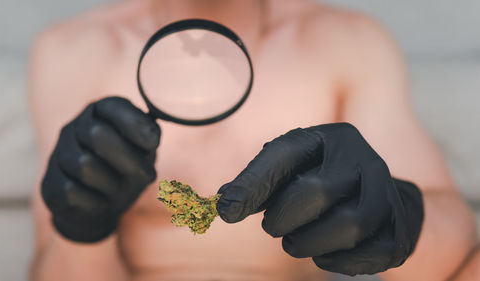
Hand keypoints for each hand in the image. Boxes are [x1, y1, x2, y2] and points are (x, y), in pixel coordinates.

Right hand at [41, 97, 159, 242]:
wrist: (101, 206)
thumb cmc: (129, 170)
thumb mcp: (146, 150)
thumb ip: (148, 137)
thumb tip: (150, 136)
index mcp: (102, 111)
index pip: (114, 107)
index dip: (134, 125)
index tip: (152, 144)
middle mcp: (76, 127)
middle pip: (97, 135)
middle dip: (128, 161)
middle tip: (144, 177)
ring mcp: (58, 154)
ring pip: (84, 165)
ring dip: (112, 184)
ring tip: (118, 189)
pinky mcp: (49, 183)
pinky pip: (71, 191)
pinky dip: (95, 201)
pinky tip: (100, 201)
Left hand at [217, 123, 423, 274]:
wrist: (383, 197)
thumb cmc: (322, 182)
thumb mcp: (291, 170)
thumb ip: (259, 184)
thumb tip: (224, 205)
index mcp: (328, 138)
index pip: (285, 152)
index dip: (253, 182)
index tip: (226, 211)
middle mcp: (361, 158)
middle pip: (317, 191)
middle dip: (284, 217)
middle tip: (272, 228)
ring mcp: (386, 193)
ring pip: (349, 224)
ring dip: (309, 242)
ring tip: (294, 243)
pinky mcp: (398, 228)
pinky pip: (369, 253)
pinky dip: (336, 260)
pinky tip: (322, 254)